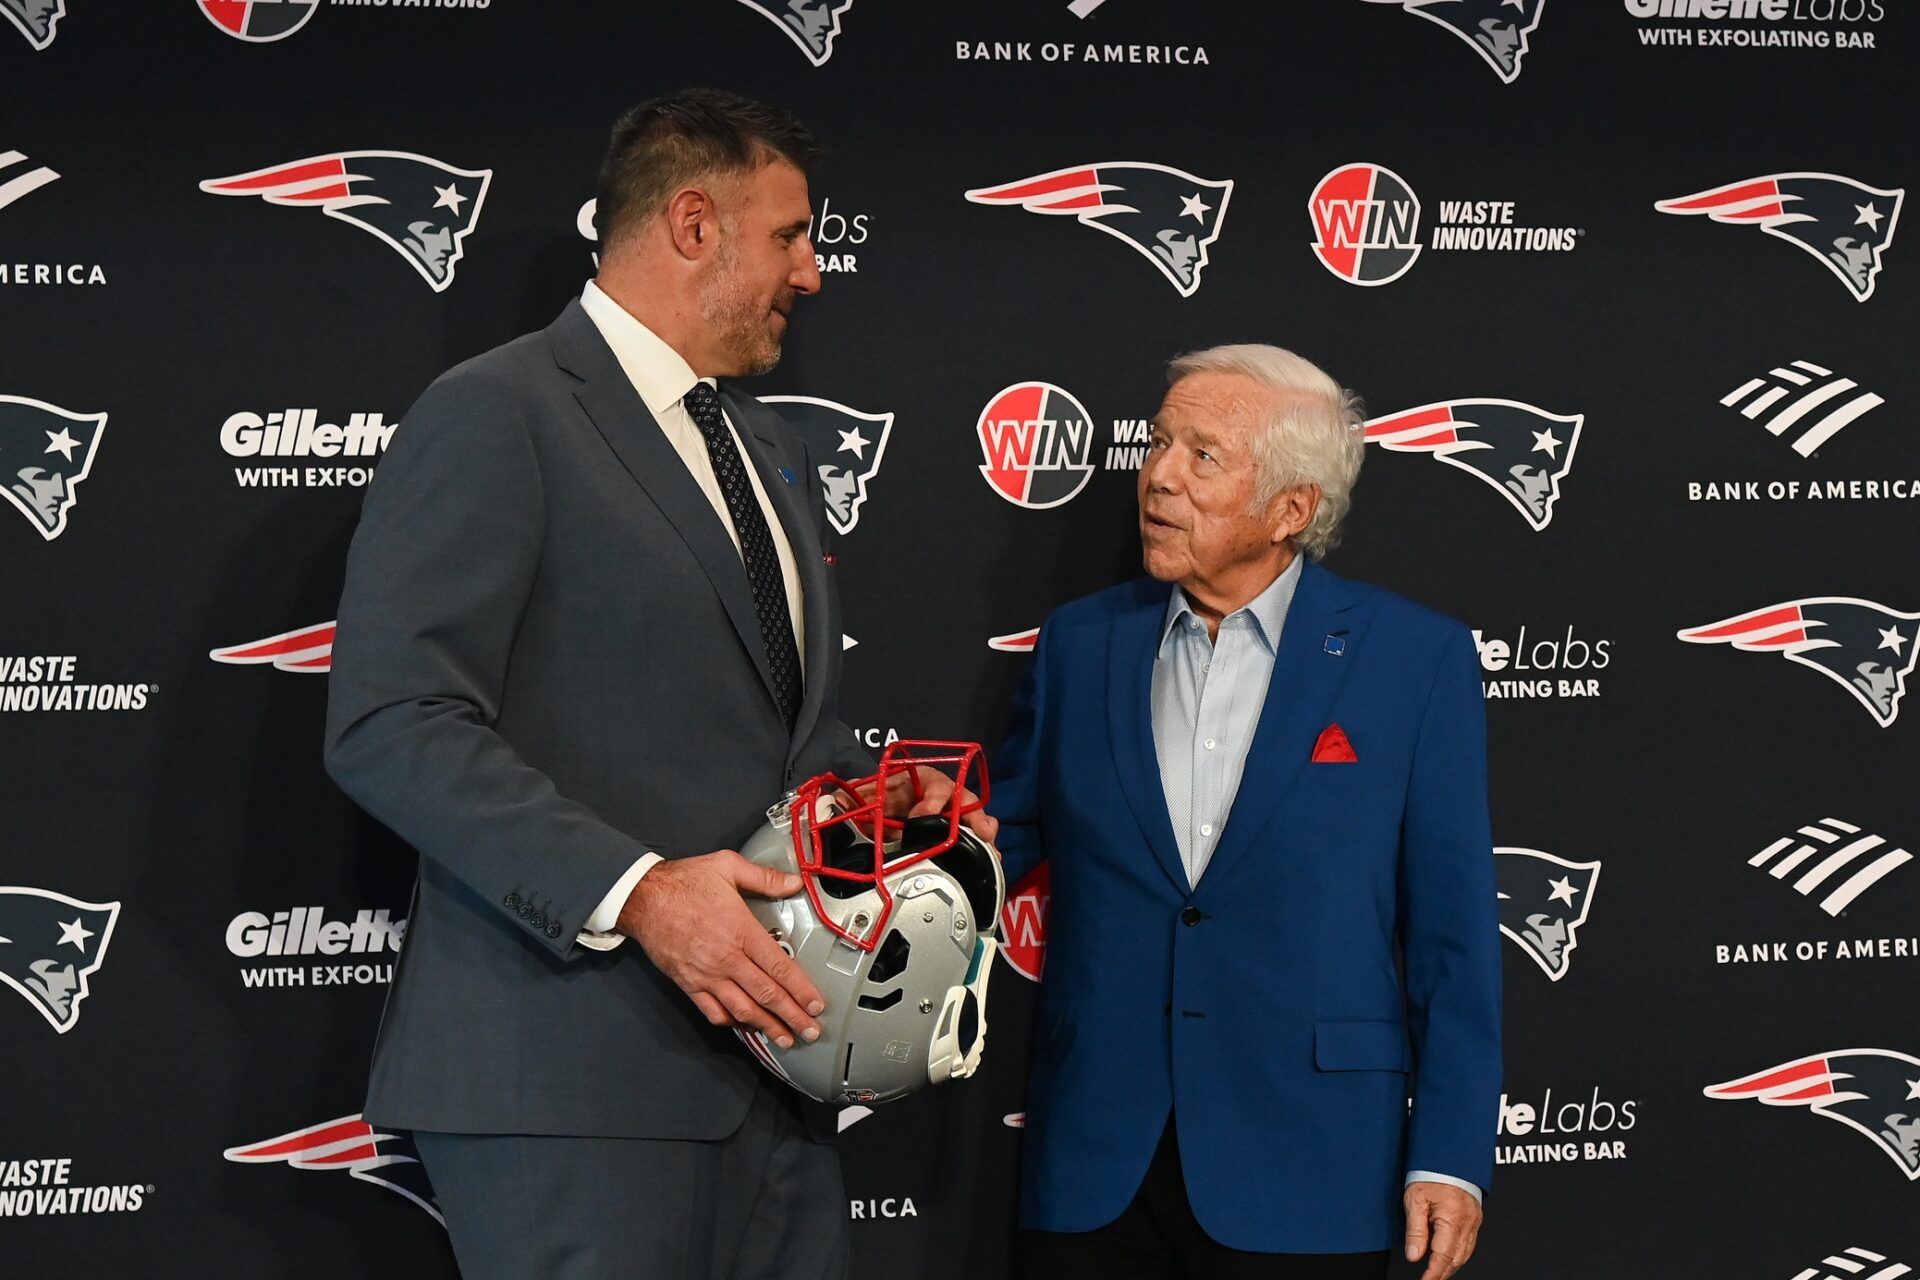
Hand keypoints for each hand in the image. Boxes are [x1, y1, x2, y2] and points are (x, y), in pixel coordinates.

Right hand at [616, 850, 824, 1047]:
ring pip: (742, 1009)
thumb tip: (793, 882)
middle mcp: (726, 958)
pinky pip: (712, 1010)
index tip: (816, 1005)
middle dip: (792, 1016)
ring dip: (766, 1026)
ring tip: (785, 1038)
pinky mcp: (688, 983)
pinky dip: (730, 1022)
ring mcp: (706, 974)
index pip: (779, 968)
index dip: (801, 990)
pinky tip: (744, 1027)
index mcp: (741, 931)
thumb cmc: (683, 882)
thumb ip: (764, 877)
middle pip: (766, 995)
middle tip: (810, 1031)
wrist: (641, 897)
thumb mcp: (727, 866)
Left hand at [866, 765, 998, 844]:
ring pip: (974, 815)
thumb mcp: (871, 792)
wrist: (889, 802)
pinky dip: (983, 844)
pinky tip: (991, 857)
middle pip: (964, 799)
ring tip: (988, 844)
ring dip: (983, 829)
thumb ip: (856, 797)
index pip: (934, 786)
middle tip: (977, 831)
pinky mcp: (957, 828)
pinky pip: (975, 833)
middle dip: (972, 815)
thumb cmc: (886, 791)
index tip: (922, 817)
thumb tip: (836, 802)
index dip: (932, 802)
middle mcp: (944, 793)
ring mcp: (953, 810)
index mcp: (924, 780)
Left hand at [1404, 1181, 1481, 1279]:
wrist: (1449, 1156)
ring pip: (1466, 1253)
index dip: (1433, 1273)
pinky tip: (1450, 1257)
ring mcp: (1474, 1220)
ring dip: (1452, 1266)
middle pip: (1457, 1259)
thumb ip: (1415, 1230)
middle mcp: (1468, 1222)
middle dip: (1443, 1273)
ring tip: (1437, 1273)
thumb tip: (1414, 1255)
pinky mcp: (1476, 1217)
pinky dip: (1459, 1254)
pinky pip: (1470, 1243)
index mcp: (1452, 1219)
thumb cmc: (1431, 1172)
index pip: (1443, 1257)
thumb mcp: (1415, 1200)